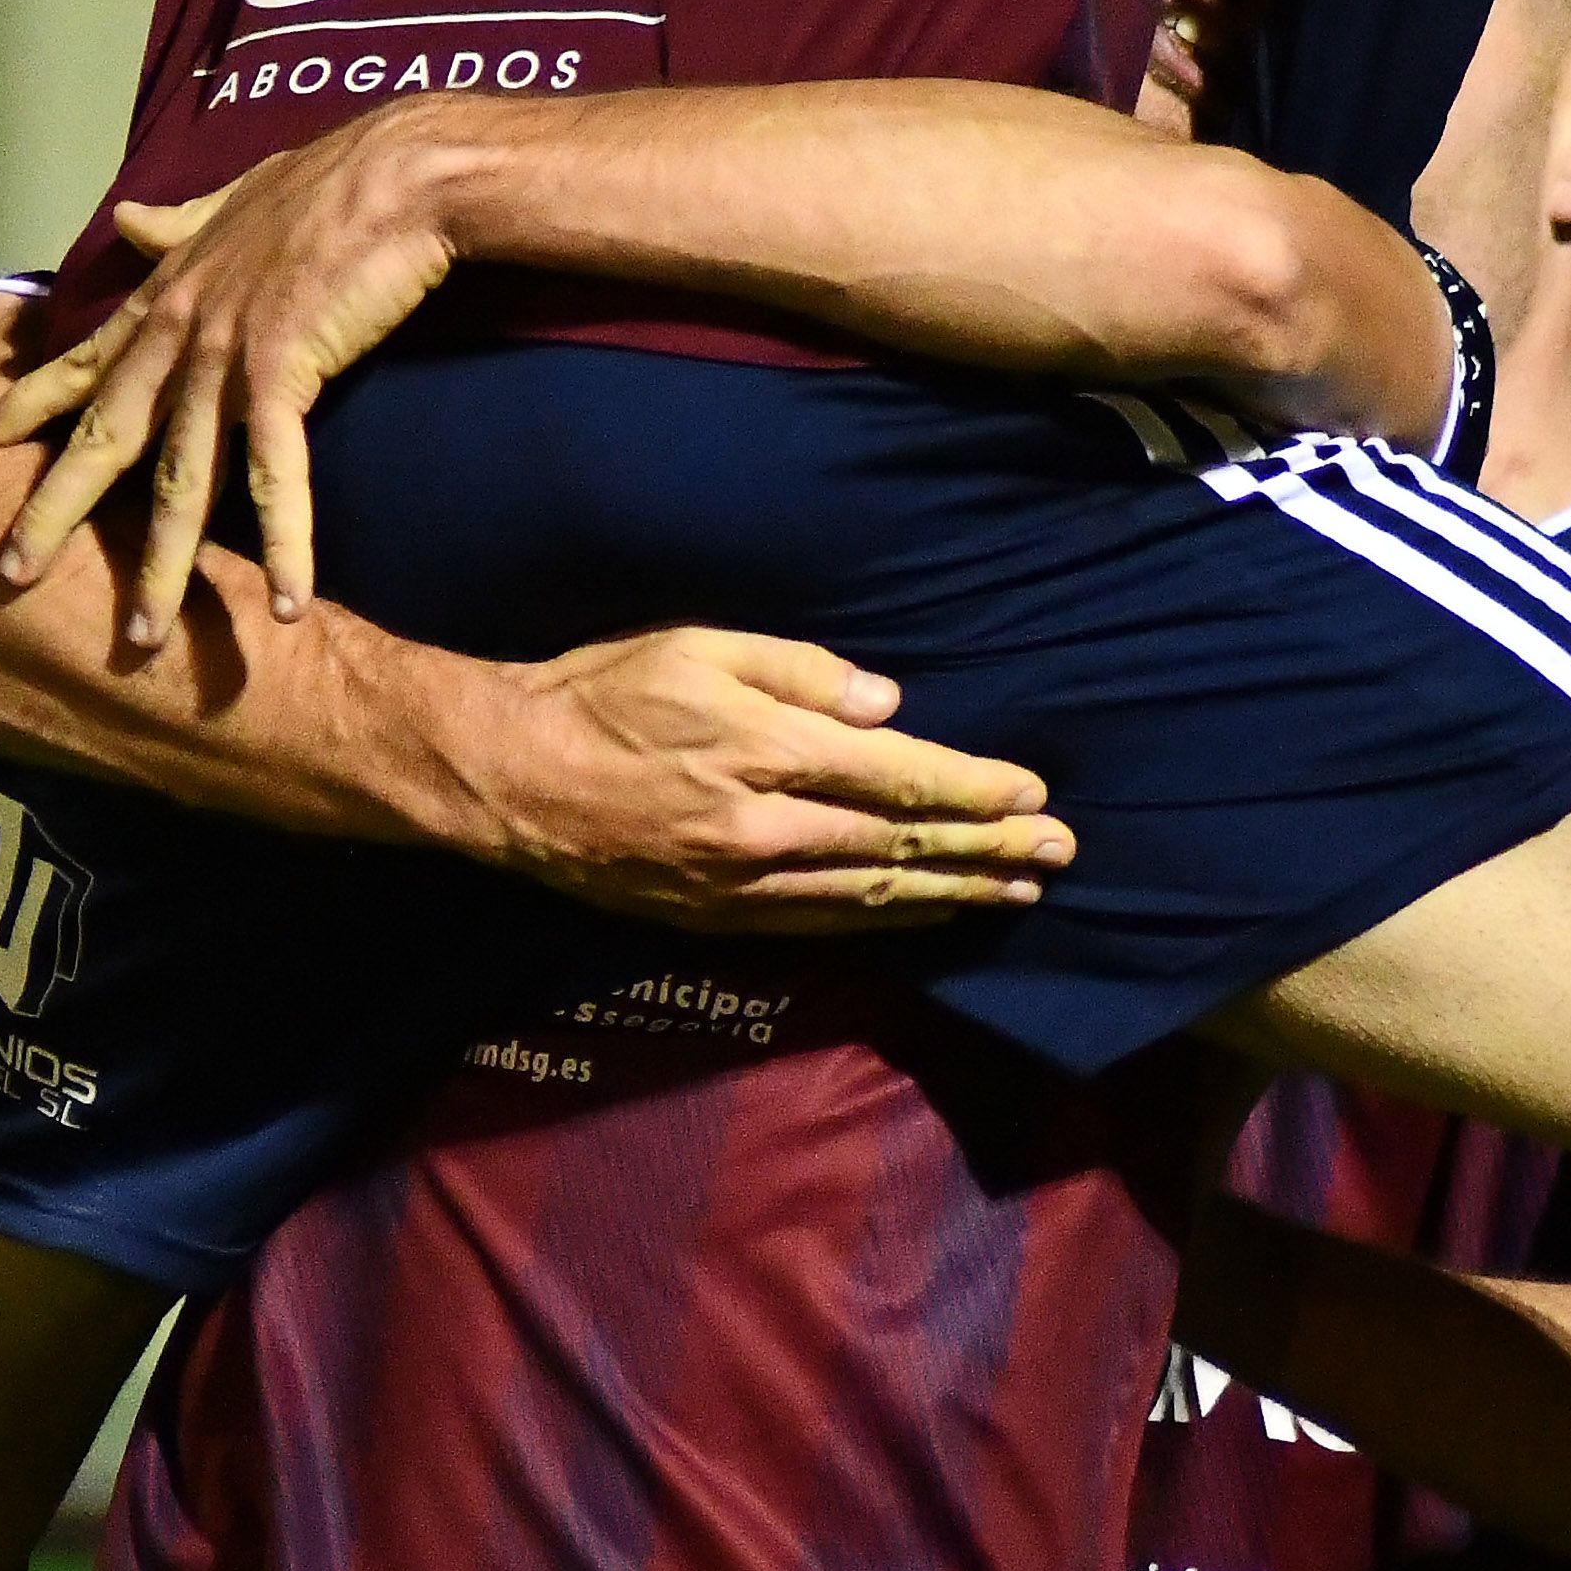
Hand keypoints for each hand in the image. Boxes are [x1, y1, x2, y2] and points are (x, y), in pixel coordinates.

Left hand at [0, 101, 500, 655]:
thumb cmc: (329, 183)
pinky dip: (284, 544)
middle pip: (106, 438)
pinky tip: (285, 604)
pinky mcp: (285, 370)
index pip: (86, 361)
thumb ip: (175, 226)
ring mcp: (225, 354)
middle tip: (10, 577)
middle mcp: (180, 331)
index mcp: (169, 296)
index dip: (35, 402)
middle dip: (55, 512)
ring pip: (181, 479)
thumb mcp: (234, 203)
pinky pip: (277, 475)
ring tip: (143, 636)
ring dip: (163, 566)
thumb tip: (125, 218)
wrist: (399, 173)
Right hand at [444, 631, 1071, 929]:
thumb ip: (802, 672)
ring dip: (952, 893)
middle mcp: (767, 830)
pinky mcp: (720, 918)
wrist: (511, 781)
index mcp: (767, 751)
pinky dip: (887, 918)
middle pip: (902, 843)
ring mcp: (744, 885)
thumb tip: (888, 705)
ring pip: (872, 894)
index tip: (1033, 795)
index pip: (900, 776)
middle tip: (1059, 854)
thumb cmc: (604, 694)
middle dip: (988, 849)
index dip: (974, 790)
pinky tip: (927, 910)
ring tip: (1015, 892)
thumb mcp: (700, 647)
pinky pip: (825, 924)